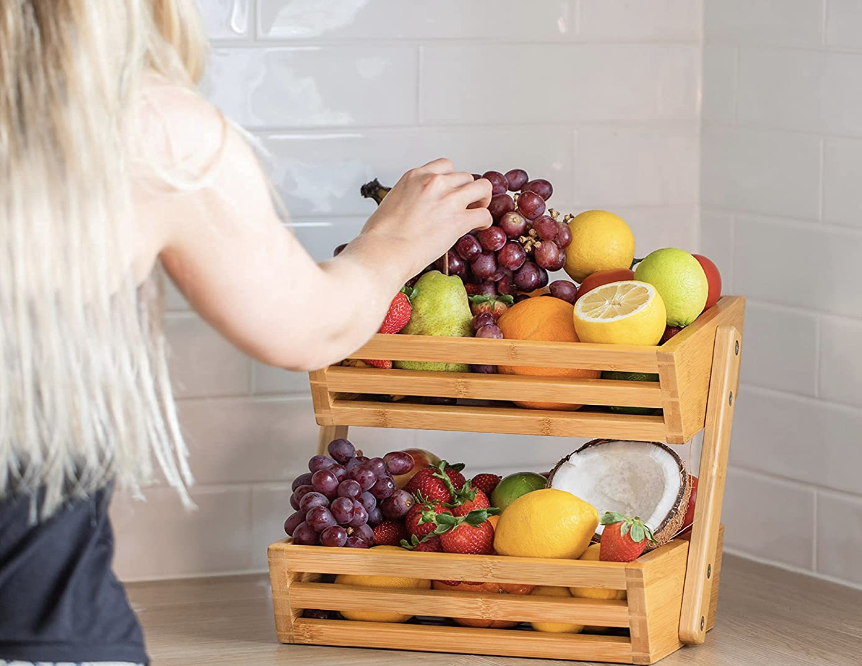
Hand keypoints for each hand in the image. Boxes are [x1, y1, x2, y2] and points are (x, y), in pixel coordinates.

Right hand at [359, 158, 492, 276]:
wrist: (383, 252)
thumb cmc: (379, 236)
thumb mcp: (390, 203)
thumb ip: (407, 199)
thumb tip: (412, 210)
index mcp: (415, 177)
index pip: (444, 166)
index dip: (451, 179)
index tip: (450, 190)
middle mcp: (434, 182)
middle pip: (465, 177)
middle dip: (466, 191)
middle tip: (465, 204)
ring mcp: (449, 200)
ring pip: (482, 188)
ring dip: (482, 199)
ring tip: (478, 211)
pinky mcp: (459, 220)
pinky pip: (484, 214)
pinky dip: (485, 221)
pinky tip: (480, 227)